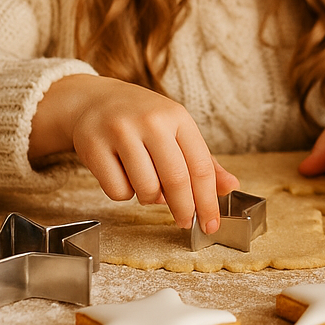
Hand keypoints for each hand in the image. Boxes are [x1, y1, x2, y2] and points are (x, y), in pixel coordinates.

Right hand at [29, 74, 238, 231]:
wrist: (94, 100)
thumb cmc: (143, 118)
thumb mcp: (177, 129)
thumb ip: (203, 160)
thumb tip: (231, 186)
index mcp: (177, 116)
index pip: (200, 166)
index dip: (208, 200)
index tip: (211, 224)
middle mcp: (151, 121)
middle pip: (176, 180)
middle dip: (184, 209)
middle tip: (185, 222)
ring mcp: (120, 132)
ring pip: (145, 190)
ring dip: (150, 198)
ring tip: (146, 182)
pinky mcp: (94, 147)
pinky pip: (117, 192)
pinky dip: (124, 193)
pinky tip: (122, 174)